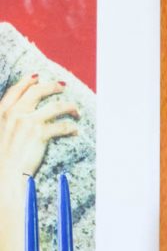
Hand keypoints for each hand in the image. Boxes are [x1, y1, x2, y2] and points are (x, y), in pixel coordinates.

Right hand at [0, 73, 78, 188]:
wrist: (2, 174)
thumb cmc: (1, 159)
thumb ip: (6, 122)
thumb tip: (18, 118)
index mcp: (1, 112)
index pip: (16, 90)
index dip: (27, 81)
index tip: (37, 77)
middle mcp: (14, 113)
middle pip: (37, 92)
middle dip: (52, 86)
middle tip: (63, 86)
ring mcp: (28, 122)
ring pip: (55, 106)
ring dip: (69, 106)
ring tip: (76, 111)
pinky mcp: (40, 134)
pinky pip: (62, 126)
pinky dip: (71, 128)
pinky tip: (75, 131)